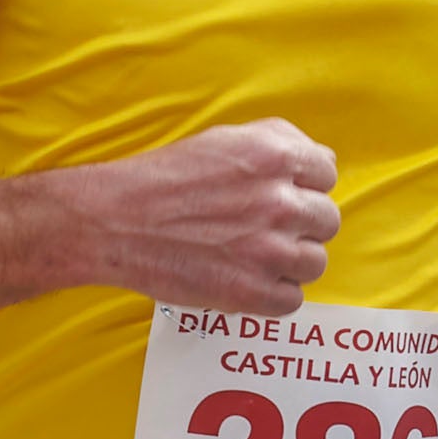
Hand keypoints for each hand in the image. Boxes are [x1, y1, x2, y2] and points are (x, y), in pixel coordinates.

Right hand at [85, 118, 340, 318]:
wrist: (111, 222)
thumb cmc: (161, 179)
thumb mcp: (221, 139)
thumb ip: (277, 142)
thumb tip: (321, 162)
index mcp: (274, 156)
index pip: (326, 173)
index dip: (302, 184)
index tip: (278, 194)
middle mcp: (280, 201)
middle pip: (326, 220)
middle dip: (299, 224)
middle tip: (258, 227)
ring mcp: (270, 251)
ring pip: (314, 262)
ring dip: (287, 261)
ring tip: (248, 255)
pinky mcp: (254, 293)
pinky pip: (291, 299)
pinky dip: (269, 294)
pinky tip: (239, 277)